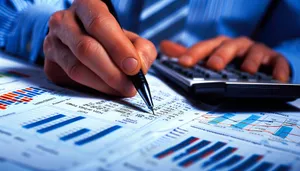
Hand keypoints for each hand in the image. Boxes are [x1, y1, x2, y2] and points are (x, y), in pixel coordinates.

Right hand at [43, 0, 156, 96]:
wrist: (86, 41)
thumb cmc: (110, 39)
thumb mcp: (130, 37)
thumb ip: (141, 49)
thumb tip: (138, 69)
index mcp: (85, 6)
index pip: (99, 24)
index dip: (118, 47)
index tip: (134, 67)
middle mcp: (63, 21)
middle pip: (86, 48)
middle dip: (112, 72)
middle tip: (129, 86)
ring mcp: (52, 43)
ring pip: (76, 68)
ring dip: (103, 84)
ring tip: (121, 90)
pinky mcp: (50, 65)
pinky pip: (70, 81)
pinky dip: (91, 89)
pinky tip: (105, 90)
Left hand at [160, 36, 289, 81]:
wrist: (257, 61)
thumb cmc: (229, 60)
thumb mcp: (209, 56)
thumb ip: (189, 54)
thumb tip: (164, 46)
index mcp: (219, 46)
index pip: (205, 47)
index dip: (194, 53)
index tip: (184, 62)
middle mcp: (236, 46)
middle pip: (228, 47)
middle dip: (221, 55)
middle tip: (214, 66)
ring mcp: (256, 52)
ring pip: (254, 53)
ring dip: (250, 61)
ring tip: (247, 71)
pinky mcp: (274, 60)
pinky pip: (279, 63)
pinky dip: (279, 70)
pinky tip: (278, 79)